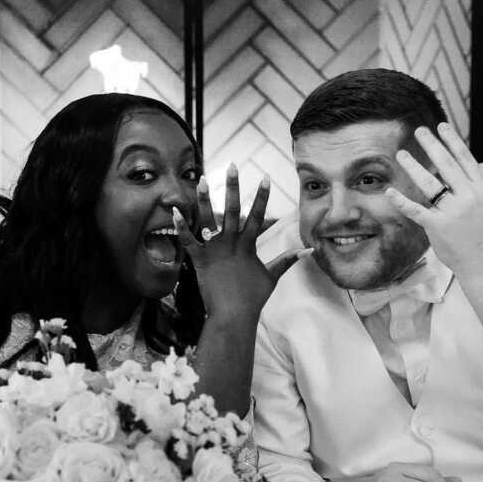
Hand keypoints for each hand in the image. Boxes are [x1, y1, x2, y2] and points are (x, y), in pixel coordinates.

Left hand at [172, 164, 307, 321]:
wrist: (233, 315)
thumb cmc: (253, 297)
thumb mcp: (272, 276)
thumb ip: (287, 260)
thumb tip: (308, 251)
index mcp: (248, 246)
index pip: (257, 215)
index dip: (262, 196)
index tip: (265, 177)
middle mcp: (232, 244)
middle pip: (233, 209)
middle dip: (233, 186)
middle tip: (232, 166)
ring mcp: (215, 251)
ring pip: (209, 220)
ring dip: (205, 199)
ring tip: (203, 179)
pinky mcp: (200, 260)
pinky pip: (189, 241)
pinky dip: (181, 226)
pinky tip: (174, 211)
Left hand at [385, 123, 482, 275]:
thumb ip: (480, 184)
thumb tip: (481, 164)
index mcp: (480, 190)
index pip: (465, 159)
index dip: (453, 141)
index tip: (442, 126)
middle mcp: (468, 197)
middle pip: (447, 166)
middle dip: (432, 145)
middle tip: (419, 131)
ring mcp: (452, 212)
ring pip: (430, 184)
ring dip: (414, 167)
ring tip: (401, 154)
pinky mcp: (437, 226)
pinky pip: (416, 210)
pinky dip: (402, 201)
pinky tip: (391, 191)